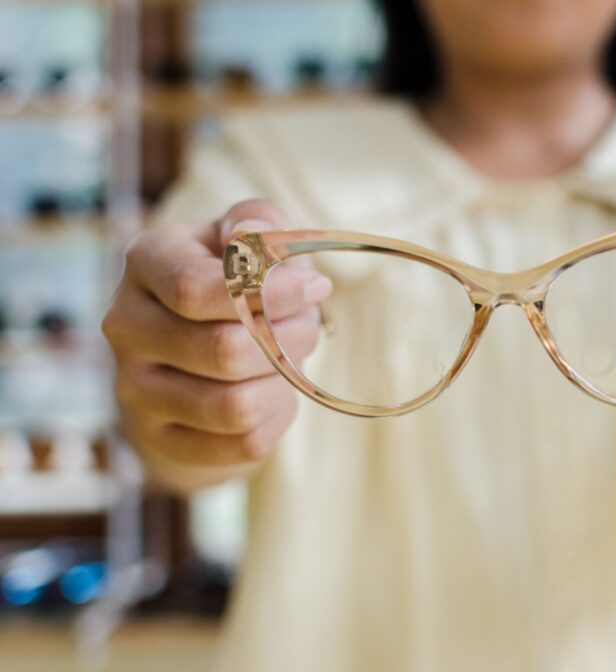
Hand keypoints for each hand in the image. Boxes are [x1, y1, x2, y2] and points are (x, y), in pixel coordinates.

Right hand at [102, 200, 330, 487]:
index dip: (271, 293)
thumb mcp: (249, 237)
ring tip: (291, 356)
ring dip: (285, 380)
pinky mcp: (162, 439)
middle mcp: (126, 326)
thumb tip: (250, 235)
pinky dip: (277, 416)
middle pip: (225, 351)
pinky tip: (275, 391)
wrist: (194, 346)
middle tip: (307, 324)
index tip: (316, 285)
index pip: (196, 289)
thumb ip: (259, 222)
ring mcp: (135, 389)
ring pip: (235, 406)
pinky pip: (244, 442)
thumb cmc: (234, 280)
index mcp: (145, 261)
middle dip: (289, 337)